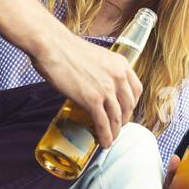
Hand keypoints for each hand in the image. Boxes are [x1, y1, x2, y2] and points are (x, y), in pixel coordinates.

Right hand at [33, 30, 141, 147]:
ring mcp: (106, 89)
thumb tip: (97, 84)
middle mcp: (118, 77)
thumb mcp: (96, 56)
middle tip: (117, 127)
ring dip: (115, 132)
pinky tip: (103, 142)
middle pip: (128, 106)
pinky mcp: (92, 100)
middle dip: (123, 120)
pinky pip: (103, 123)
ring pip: (117, 118)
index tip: (126, 111)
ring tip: (110, 139)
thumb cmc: (67, 49)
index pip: (136, 89)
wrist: (52, 46)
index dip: (132, 104)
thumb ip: (103, 70)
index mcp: (121, 64)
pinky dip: (105, 136)